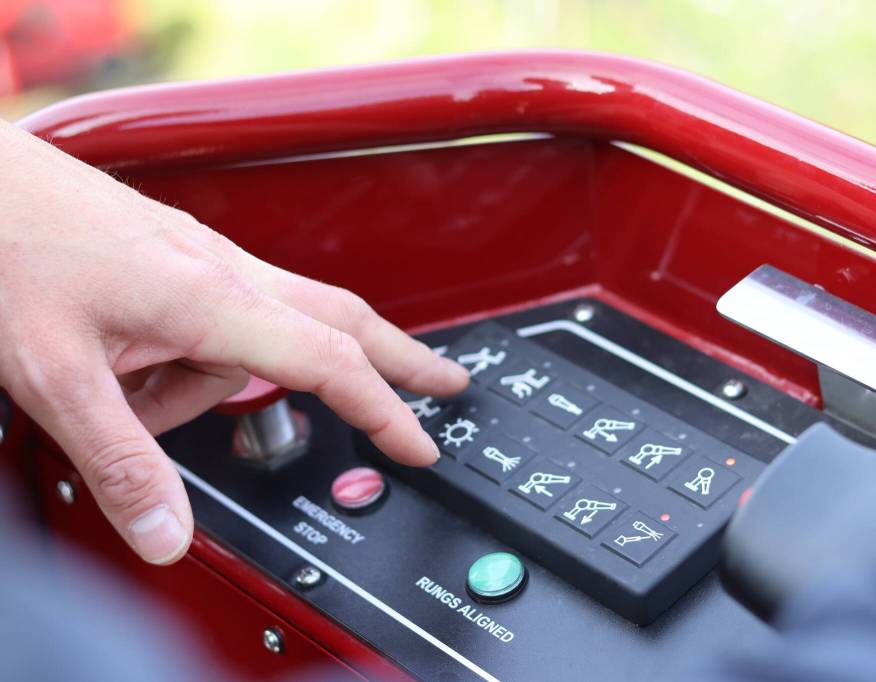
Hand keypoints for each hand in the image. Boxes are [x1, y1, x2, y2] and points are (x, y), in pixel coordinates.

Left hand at [0, 120, 468, 564]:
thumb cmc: (11, 249)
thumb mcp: (58, 376)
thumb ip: (121, 461)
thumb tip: (167, 533)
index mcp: (213, 299)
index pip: (330, 359)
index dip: (384, 406)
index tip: (420, 441)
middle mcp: (224, 271)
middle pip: (342, 318)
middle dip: (401, 357)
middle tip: (447, 384)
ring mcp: (204, 257)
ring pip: (257, 334)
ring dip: (213, 386)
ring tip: (128, 397)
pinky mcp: (178, 256)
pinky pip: (217, 318)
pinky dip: (193, 359)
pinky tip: (127, 365)